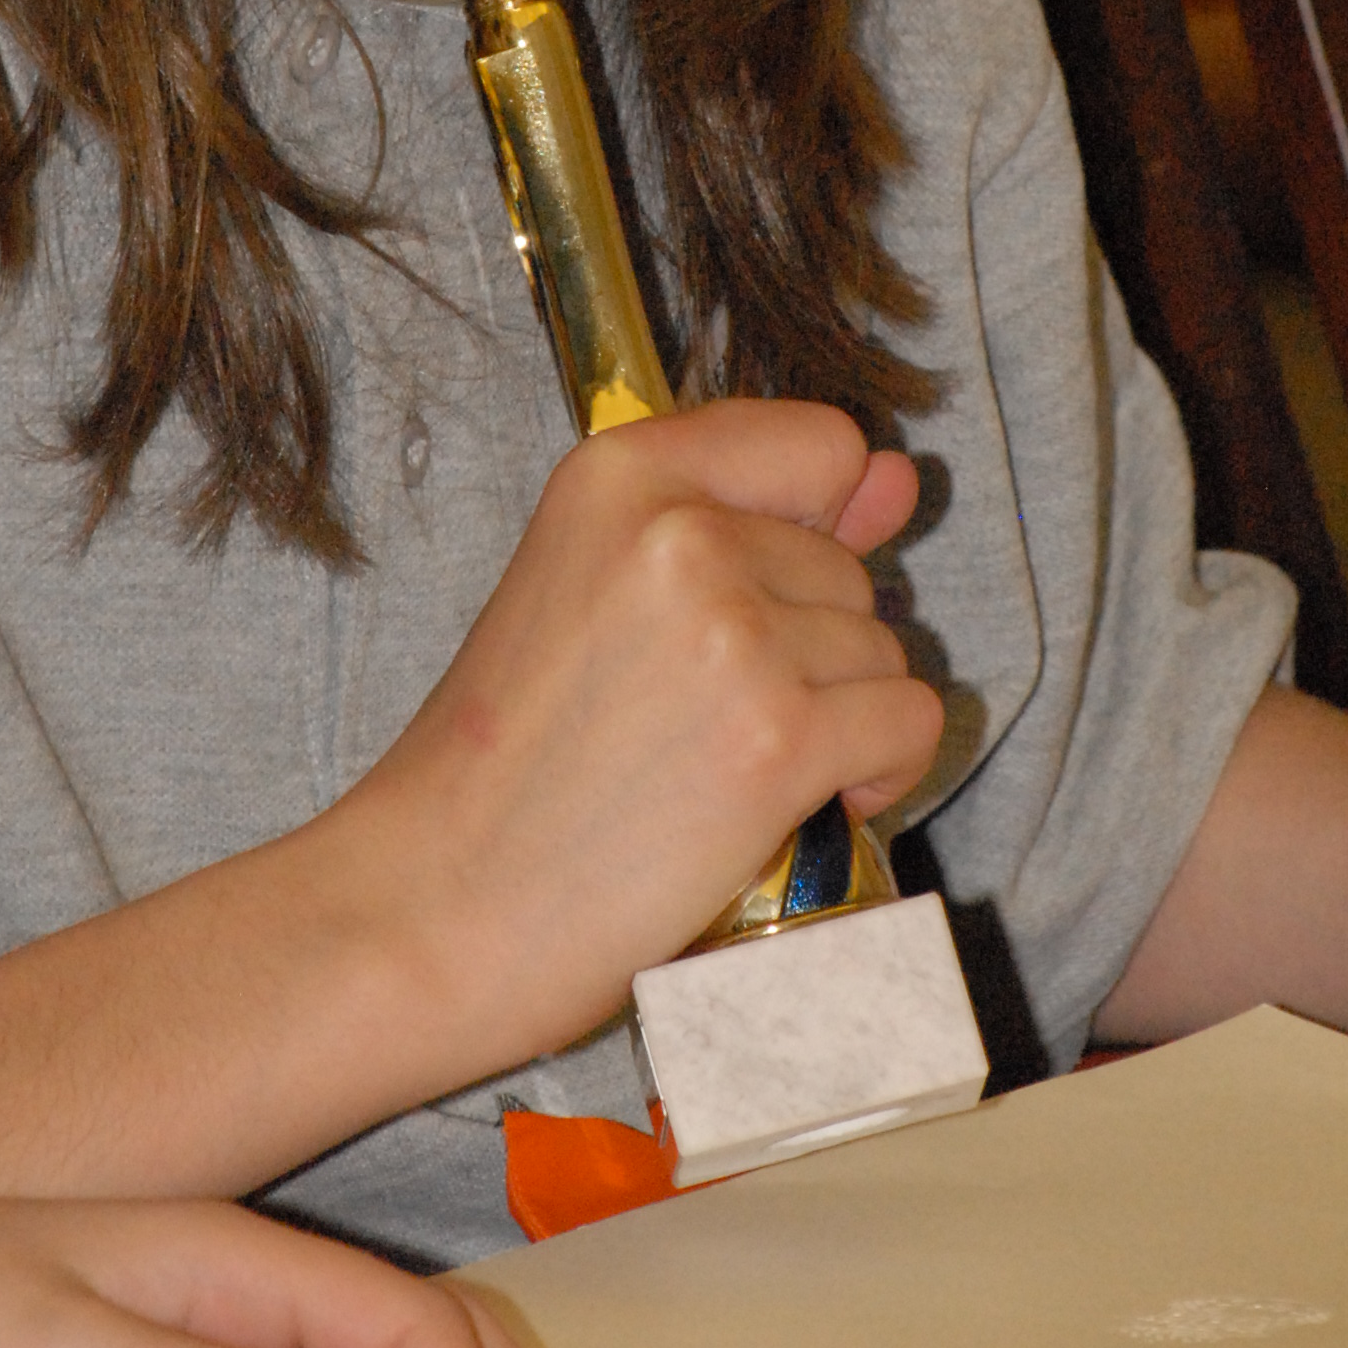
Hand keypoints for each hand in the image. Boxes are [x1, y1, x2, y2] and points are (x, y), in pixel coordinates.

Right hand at [333, 400, 940, 1076]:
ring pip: (884, 652)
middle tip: (693, 723)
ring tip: (719, 772)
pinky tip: (785, 810)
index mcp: (618, 474)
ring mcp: (733, 631)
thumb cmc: (506, 763)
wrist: (438, 903)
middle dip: (809, 651)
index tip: (760, 599)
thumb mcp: (594, 589)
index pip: (817, 444)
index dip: (818, 528)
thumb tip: (900, 479)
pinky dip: (875, 777)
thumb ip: (752, 520)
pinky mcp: (779, 735)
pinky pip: (909, 724)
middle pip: (850, 569)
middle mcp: (681, 531)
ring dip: (837, 722)